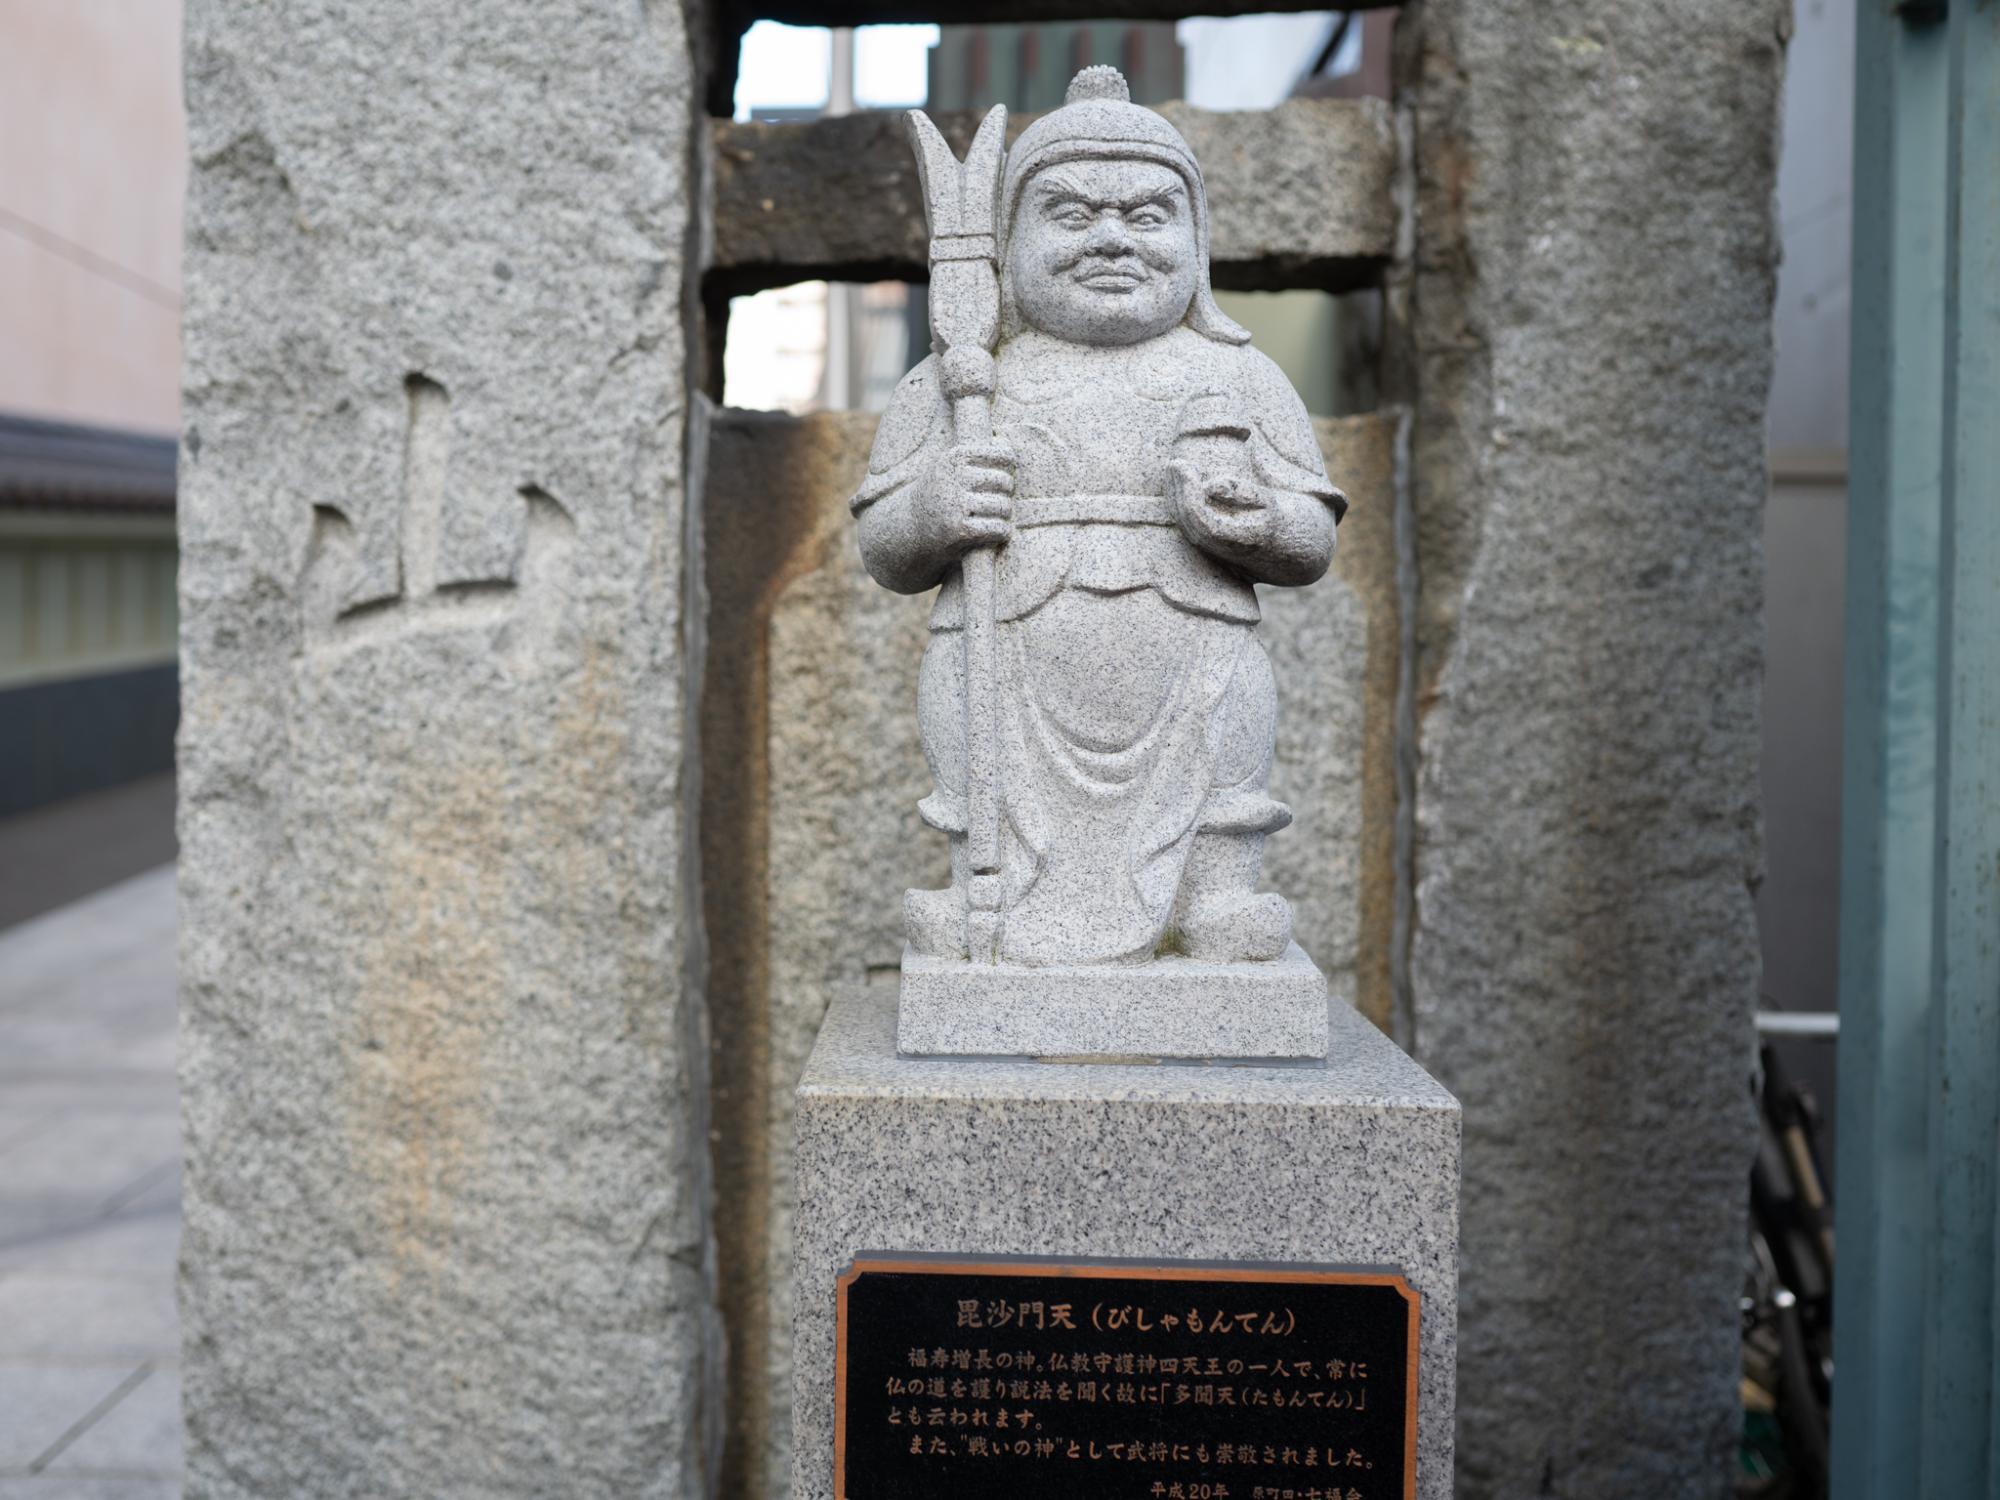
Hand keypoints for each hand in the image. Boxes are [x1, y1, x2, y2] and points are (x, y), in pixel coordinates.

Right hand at [919, 439, 1015, 556]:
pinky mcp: (960, 529)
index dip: (1009, 468)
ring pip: (1003, 506)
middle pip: (1004, 481)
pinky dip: (1002, 532)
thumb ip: (974, 457)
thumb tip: (1005, 442)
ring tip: (997, 517)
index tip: (1002, 478)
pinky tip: (998, 532)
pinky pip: (997, 528)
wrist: (907, 524)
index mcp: (956, 457)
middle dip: (1006, 493)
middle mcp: (955, 478)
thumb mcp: (948, 466)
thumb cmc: (938, 493)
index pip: (1002, 455)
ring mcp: (957, 504)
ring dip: (1004, 515)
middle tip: (998, 501)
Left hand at [1168, 460, 1272, 558]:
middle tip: (1176, 463)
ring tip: (1175, 466)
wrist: (1282, 543)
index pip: (1201, 518)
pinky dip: (1180, 498)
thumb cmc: (1277, 517)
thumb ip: (1243, 492)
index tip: (1186, 468)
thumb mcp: (1269, 501)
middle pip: (1187, 519)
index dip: (1190, 492)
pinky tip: (1180, 479)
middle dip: (1179, 489)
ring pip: (1183, 520)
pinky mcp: (1206, 539)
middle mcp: (1219, 547)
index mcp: (1235, 538)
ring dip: (1176, 492)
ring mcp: (1210, 546)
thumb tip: (1212, 486)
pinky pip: (1187, 520)